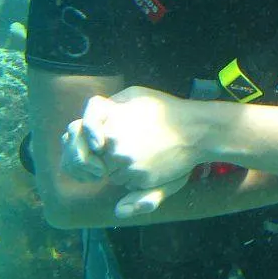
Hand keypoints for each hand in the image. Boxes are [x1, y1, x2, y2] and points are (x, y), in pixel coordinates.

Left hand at [61, 87, 217, 191]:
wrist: (197, 130)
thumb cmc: (166, 110)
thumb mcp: (135, 95)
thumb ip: (109, 106)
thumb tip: (91, 124)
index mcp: (111, 117)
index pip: (79, 132)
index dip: (81, 140)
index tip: (93, 143)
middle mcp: (114, 140)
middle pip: (93, 157)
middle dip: (101, 156)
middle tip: (123, 148)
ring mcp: (126, 161)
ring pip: (109, 172)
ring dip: (118, 168)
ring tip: (143, 152)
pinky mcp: (139, 177)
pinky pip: (126, 183)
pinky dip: (133, 177)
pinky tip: (150, 162)